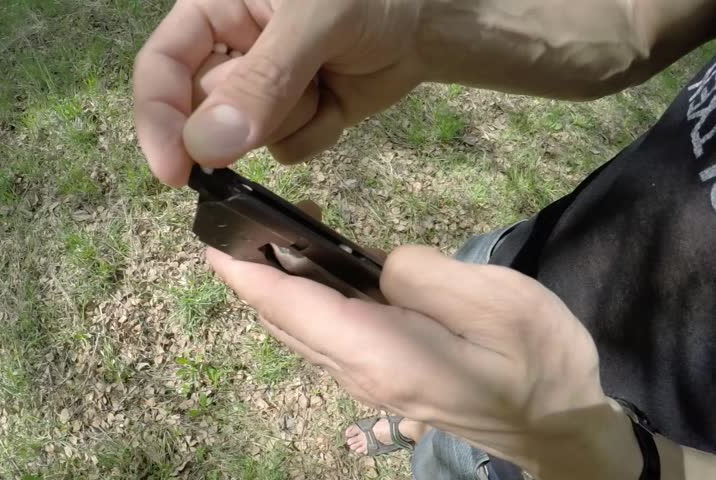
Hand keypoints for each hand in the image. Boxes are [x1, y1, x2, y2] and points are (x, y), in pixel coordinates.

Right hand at [133, 0, 426, 185]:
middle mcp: (227, 52)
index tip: (175, 172)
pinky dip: (317, 132)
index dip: (159, 121)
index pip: (161, 69)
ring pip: (247, 141)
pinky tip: (338, 97)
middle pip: (203, 113)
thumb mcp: (314, 20)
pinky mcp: (294, 120)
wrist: (429, 18)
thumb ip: (262, 81)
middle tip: (303, 83)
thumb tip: (207, 147)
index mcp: (212, 9)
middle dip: (251, 114)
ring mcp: (260, 92)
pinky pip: (286, 152)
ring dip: (293, 117)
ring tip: (327, 76)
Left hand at [207, 240, 642, 478]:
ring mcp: (365, 377)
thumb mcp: (494, 303)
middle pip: (280, 317)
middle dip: (252, 266)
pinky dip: (310, 292)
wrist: (557, 425)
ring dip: (280, 278)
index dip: (241, 268)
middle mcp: (355, 371)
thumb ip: (422, 273)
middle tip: (249, 208)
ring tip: (287, 223)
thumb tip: (374, 262)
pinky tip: (327, 260)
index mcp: (376, 352)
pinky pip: (325, 329)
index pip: (285, 306)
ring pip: (298, 325)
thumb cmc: (537, 363)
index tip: (211, 228)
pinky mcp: (380, 372)